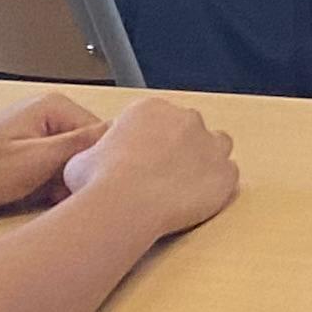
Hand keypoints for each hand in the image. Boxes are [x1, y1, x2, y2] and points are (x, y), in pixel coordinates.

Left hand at [0, 92, 111, 216]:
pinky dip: (46, 183)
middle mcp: (46, 111)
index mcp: (54, 106)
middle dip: (76, 175)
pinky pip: (51, 166)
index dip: (94, 165)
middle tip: (54, 195)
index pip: (101, 135)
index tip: (79, 186)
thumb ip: (83, 144)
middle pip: (86, 148)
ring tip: (39, 196)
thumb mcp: (38, 161)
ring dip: (60, 182)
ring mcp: (34, 129)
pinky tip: (31, 196)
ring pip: (69, 160)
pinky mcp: (23, 147)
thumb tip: (123, 133)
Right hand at [63, 98, 237, 238]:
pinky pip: (228, 176)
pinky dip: (218, 186)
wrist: (124, 203)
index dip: (153, 138)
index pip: (160, 117)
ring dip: (206, 160)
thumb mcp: (83, 158)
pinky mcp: (226, 172)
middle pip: (190, 127)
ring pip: (217, 145)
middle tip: (164, 172)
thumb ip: (98, 151)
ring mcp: (210, 144)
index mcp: (150, 109)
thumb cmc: (99, 182)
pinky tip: (199, 199)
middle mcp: (185, 119)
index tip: (145, 156)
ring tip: (187, 183)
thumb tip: (95, 161)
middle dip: (181, 146)